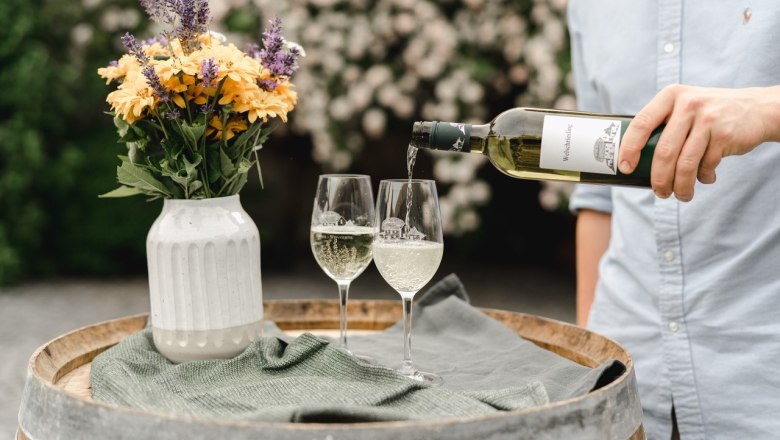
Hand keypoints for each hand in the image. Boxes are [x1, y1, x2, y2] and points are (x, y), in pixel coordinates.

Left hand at [618, 85, 779, 201]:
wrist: (756, 108)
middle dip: (659, 179)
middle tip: (659, 192)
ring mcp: (708, 119)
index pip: (641, 124)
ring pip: (685, 164)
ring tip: (682, 195)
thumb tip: (634, 161)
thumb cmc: (707, 114)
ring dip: (681, 186)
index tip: (625, 168)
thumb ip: (662, 124)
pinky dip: (703, 177)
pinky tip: (705, 177)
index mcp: (670, 96)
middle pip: (664, 151)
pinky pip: (706, 165)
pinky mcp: (725, 134)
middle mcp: (687, 104)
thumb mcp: (683, 107)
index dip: (629, 148)